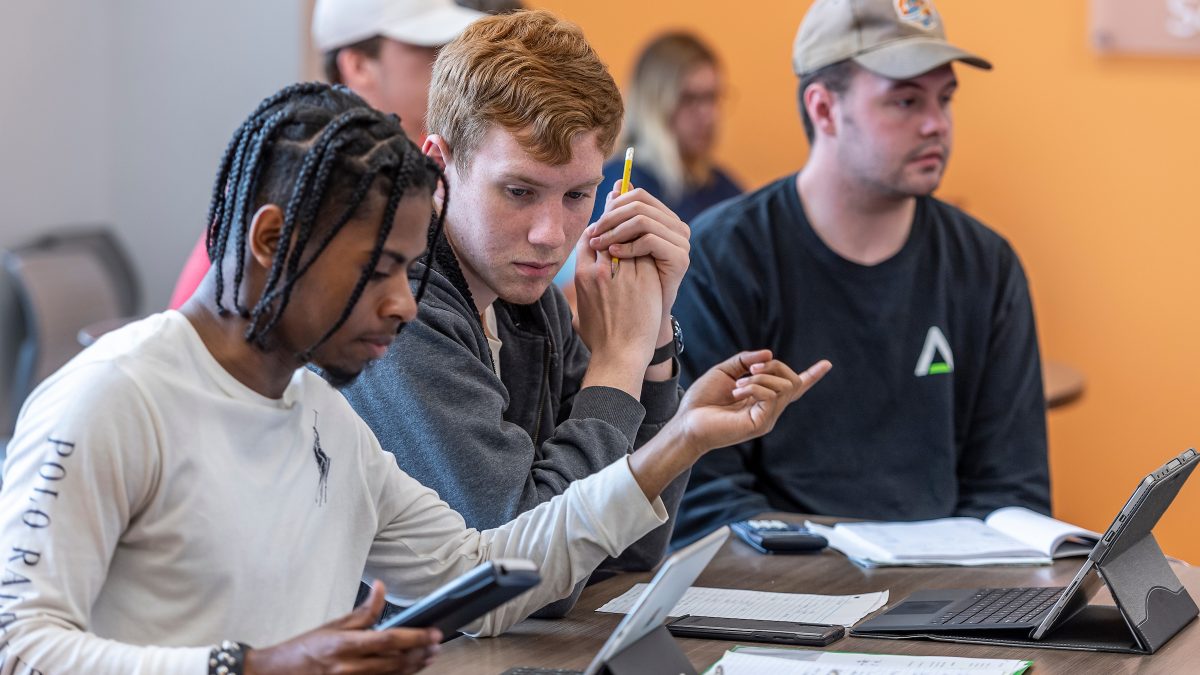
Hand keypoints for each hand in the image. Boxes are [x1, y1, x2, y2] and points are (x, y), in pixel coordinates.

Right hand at [244, 581, 440, 674]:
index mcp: (344, 646)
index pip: (388, 641)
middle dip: (420, 653)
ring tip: (428, 656)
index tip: (432, 633)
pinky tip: (407, 670)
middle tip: (436, 644)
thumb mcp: (332, 625)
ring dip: (413, 667)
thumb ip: (363, 611)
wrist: (276, 674)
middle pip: (395, 662)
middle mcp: (349, 668)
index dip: (415, 637)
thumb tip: (381, 588)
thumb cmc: (302, 650)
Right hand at [574, 228, 662, 389]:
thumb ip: (577, 298)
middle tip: (627, 231)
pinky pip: (647, 254)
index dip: (598, 234)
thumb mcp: (579, 315)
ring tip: (641, 239)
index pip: (588, 240)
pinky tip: (653, 253)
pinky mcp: (646, 279)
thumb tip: (576, 294)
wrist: (620, 355)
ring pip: (630, 242)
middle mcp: (601, 272)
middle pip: (610, 237)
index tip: (606, 234)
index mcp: (582, 276)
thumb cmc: (599, 341)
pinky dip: (649, 251)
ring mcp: (624, 275)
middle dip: (617, 232)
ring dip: (635, 239)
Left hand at [587, 181, 689, 327]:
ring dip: (615, 231)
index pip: (639, 196)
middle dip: (611, 217)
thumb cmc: (630, 287)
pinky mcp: (680, 258)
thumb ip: (621, 219)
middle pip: (640, 204)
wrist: (642, 323)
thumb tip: (615, 186)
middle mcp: (678, 227)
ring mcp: (682, 242)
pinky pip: (649, 240)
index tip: (595, 224)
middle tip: (594, 234)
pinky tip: (613, 256)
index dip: (614, 205)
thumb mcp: (623, 248)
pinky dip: (628, 246)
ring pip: (643, 220)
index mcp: (666, 221)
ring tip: (599, 246)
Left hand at [675, 350, 830, 455]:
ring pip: (784, 386)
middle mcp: (768, 409)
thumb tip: (769, 354)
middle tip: (749, 368)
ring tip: (738, 385)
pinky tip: (738, 391)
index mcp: (762, 397)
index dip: (811, 376)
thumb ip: (745, 360)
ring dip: (761, 376)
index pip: (793, 388)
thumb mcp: (725, 371)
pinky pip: (772, 395)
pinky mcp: (761, 424)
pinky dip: (755, 386)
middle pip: (791, 380)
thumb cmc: (702, 400)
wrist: (687, 422)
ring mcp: (767, 418)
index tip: (827, 364)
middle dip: (774, 366)